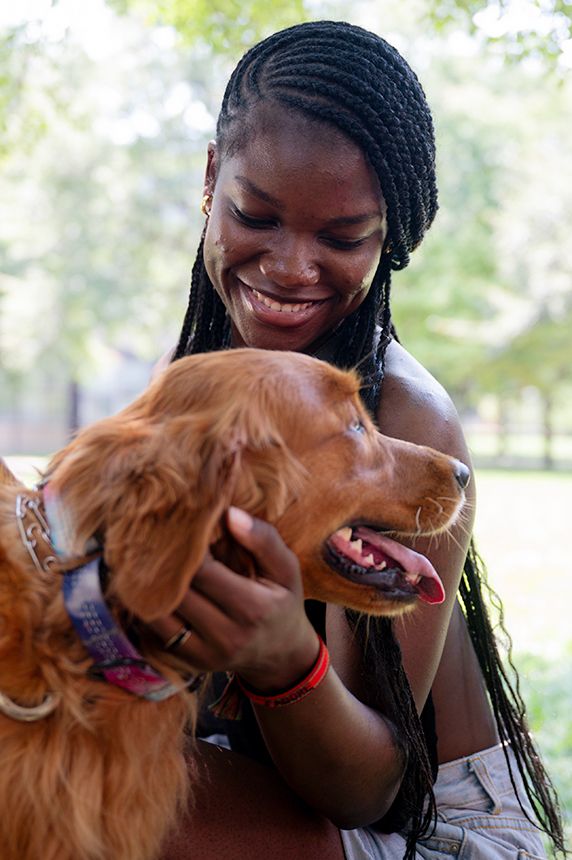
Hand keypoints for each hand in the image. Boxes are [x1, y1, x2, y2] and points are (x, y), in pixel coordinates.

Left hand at [151, 507, 319, 690]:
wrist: (281, 654)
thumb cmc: (283, 601)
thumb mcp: (287, 568)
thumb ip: (264, 539)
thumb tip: (229, 514)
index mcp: (252, 608)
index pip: (202, 571)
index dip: (186, 547)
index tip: (181, 526)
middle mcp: (227, 636)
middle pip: (177, 593)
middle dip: (163, 564)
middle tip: (156, 539)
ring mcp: (205, 653)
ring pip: (159, 615)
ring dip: (149, 587)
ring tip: (149, 561)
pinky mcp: (190, 661)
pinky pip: (157, 631)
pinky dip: (151, 608)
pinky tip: (152, 587)